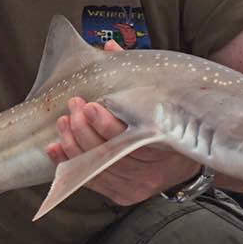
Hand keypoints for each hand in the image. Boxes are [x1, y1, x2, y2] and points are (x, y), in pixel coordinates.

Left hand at [43, 41, 198, 205]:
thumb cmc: (169, 121)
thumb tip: (110, 47)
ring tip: (62, 123)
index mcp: (164, 148)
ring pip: (97, 170)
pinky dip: (69, 164)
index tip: (90, 105)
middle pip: (110, 155)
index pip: (129, 138)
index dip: (106, 124)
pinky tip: (55, 148)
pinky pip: (90, 182)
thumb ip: (135, 76)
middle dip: (84, 130)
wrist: (187, 158)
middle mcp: (151, 173)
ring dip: (73, 145)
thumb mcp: (160, 99)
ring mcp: (135, 188)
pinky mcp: (121, 196)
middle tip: (73, 107)